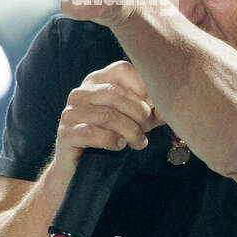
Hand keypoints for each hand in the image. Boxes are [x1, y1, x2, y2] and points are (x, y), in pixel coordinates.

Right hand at [52, 60, 163, 176]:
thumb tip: (170, 108)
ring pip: (109, 116)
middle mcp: (81, 92)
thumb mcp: (136, 119)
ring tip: (139, 142)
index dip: (144, 87)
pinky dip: (113, 141)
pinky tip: (119, 146)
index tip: (154, 107)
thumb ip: (153, 109)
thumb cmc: (114, 136)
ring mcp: (71, 112)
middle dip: (140, 115)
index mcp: (97, 81)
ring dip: (131, 132)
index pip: (123, 69)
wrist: (84, 167)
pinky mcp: (66, 134)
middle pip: (118, 95)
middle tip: (148, 129)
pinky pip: (94, 133)